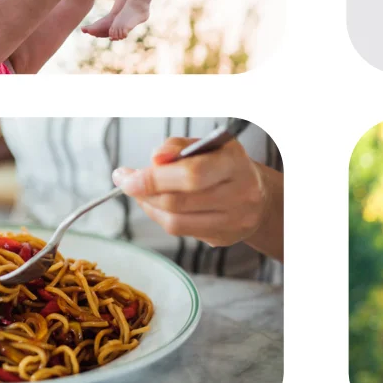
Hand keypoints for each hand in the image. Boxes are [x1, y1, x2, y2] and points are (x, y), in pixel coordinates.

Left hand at [111, 137, 267, 247]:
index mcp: (235, 164)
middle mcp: (240, 194)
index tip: (126, 176)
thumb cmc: (223, 163)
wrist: (257, 194)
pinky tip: (157, 205)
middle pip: (178, 201)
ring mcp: (234, 221)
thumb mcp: (204, 144)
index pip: (191, 175)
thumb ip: (176, 146)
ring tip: (140, 192)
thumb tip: (154, 160)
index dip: (154, 178)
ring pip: (175, 222)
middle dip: (144, 192)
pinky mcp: (223, 238)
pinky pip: (181, 232)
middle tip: (125, 182)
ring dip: (149, 206)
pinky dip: (161, 218)